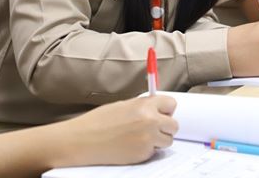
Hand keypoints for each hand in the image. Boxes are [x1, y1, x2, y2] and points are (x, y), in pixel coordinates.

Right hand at [51, 95, 177, 166]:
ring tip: (141, 137)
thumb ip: (143, 106)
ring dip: (159, 140)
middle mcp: (150, 122)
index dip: (166, 109)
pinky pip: (154, 152)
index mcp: (145, 106)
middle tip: (153, 127)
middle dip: (165, 126)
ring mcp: (147, 140)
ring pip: (167, 141)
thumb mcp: (123, 105)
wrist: (84, 140)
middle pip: (174, 125)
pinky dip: (147, 150)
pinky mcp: (142, 155)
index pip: (171, 103)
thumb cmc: (99, 121)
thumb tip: (156, 108)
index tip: (162, 112)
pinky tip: (132, 145)